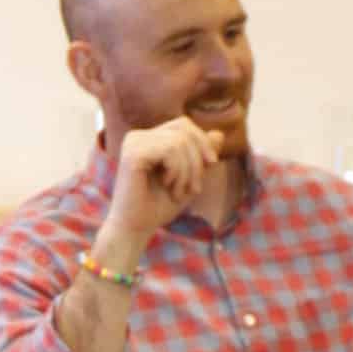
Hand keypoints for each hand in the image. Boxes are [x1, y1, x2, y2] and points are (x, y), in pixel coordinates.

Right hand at [100, 117, 225, 248]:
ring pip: (179, 142)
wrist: (137, 227)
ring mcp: (133, 143)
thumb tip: (220, 134)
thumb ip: (201, 157)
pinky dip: (177, 172)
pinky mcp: (132, 153)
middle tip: (194, 188)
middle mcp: (138, 136)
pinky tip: (167, 186)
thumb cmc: (160, 205)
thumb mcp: (189, 178)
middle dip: (198, 160)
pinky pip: (169, 151)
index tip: (212, 164)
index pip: (184, 124)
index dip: (202, 141)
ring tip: (179, 192)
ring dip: (187, 171)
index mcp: (149, 139)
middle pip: (184, 130)